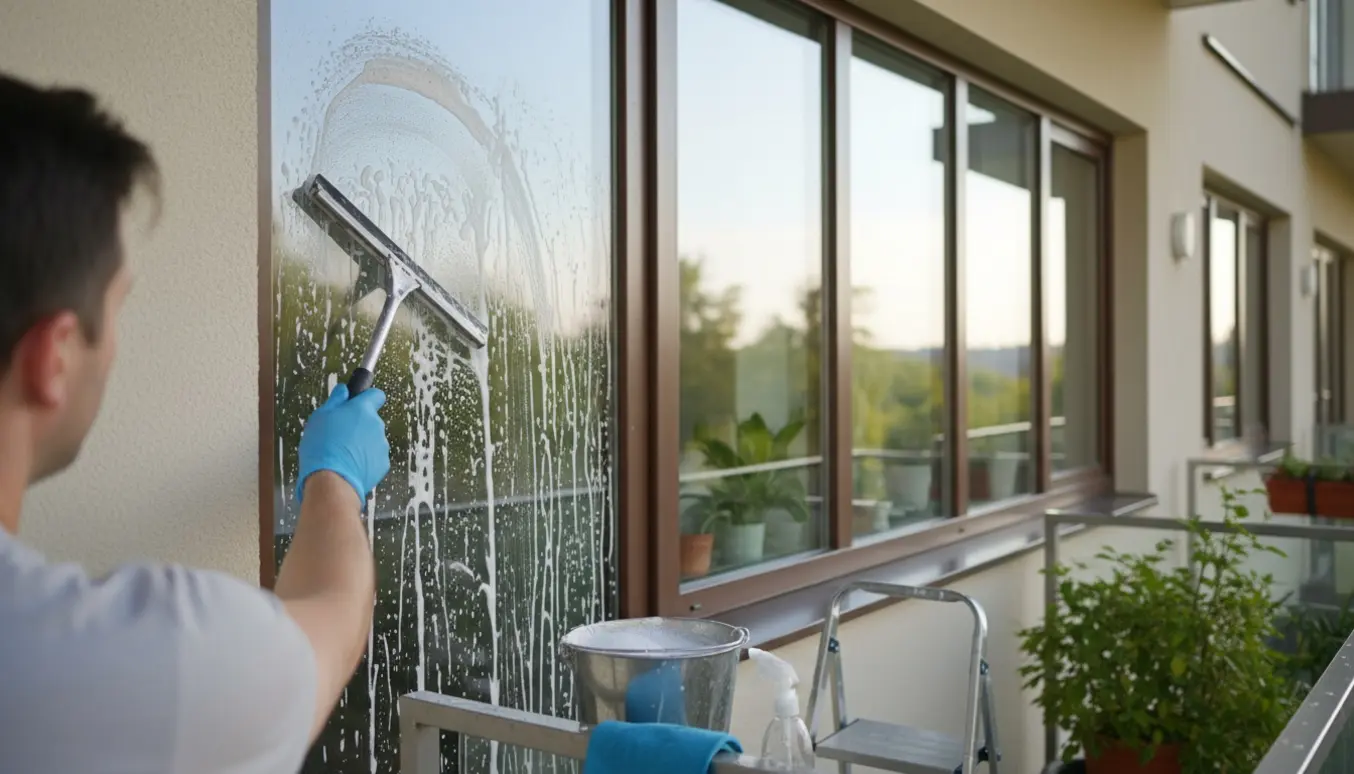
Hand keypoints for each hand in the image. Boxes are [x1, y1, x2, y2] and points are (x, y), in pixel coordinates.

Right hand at [296, 384, 390, 503]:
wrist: (332, 481)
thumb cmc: (322, 447)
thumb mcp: (320, 417)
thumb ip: (336, 400)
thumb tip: (344, 391)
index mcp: (362, 410)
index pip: (376, 395)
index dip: (366, 398)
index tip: (357, 403)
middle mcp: (376, 425)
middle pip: (370, 420)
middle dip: (358, 425)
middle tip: (339, 434)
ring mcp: (381, 445)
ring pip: (372, 439)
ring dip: (361, 443)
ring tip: (341, 453)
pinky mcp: (382, 464)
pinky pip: (373, 457)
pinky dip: (364, 459)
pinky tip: (348, 465)